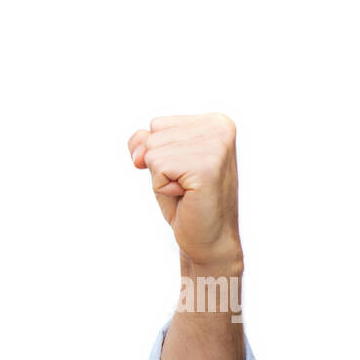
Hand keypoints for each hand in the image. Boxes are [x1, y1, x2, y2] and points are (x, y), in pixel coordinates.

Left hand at [128, 114, 240, 269]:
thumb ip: (144, 143)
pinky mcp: (206, 167)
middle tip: (185, 185)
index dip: (160, 154)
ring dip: (161, 178)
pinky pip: (158, 168)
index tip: (184, 172)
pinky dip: (162, 188)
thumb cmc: (185, 201)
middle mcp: (220, 127)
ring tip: (186, 190)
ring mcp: (216, 146)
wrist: (208, 238)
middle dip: (159, 167)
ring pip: (153, 152)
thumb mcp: (160, 163)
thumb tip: (140, 152)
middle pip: (153, 137)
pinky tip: (185, 195)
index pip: (157, 125)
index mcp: (215, 121)